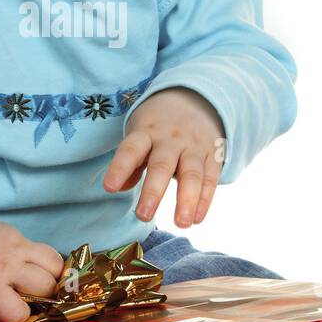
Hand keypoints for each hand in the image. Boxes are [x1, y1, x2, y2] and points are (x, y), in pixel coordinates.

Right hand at [0, 221, 64, 321]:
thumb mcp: (12, 239)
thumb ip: (31, 256)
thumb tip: (56, 281)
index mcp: (19, 246)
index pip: (54, 264)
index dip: (56, 276)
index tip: (50, 280)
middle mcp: (5, 266)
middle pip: (43, 288)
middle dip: (43, 295)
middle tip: (33, 295)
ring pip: (19, 315)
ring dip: (20, 314)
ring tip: (13, 306)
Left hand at [102, 88, 225, 227]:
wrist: (196, 98)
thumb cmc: (158, 127)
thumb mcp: (139, 135)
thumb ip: (130, 163)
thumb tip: (117, 189)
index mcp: (146, 132)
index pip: (131, 149)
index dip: (119, 168)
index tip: (108, 188)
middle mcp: (171, 139)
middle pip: (162, 165)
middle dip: (153, 191)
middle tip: (143, 216)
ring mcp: (194, 147)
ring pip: (191, 173)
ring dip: (187, 200)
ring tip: (181, 224)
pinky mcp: (213, 155)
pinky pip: (210, 178)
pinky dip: (205, 200)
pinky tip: (197, 219)